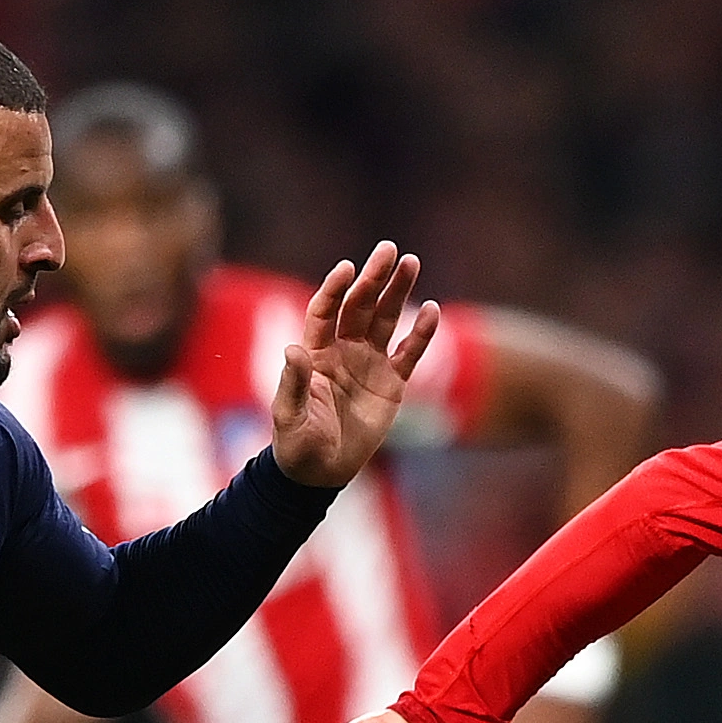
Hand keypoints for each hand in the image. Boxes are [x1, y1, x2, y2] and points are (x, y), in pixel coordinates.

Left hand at [265, 241, 440, 490]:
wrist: (321, 472)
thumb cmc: (297, 445)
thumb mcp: (289, 416)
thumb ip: (292, 383)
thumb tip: (294, 349)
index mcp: (315, 353)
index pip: (325, 311)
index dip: (335, 289)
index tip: (347, 269)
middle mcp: (343, 351)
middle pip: (360, 306)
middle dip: (374, 278)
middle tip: (390, 250)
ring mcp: (369, 364)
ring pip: (386, 320)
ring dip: (398, 292)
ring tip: (411, 263)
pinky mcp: (391, 384)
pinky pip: (408, 354)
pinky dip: (421, 334)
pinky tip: (432, 310)